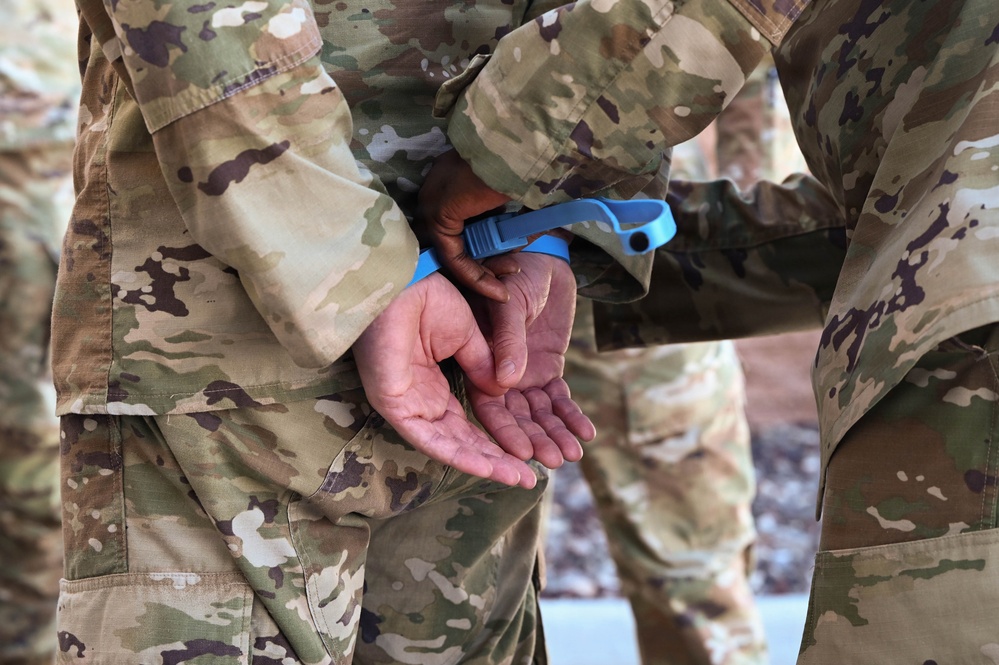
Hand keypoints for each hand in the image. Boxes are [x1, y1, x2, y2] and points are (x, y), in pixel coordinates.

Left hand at [354, 273, 539, 487]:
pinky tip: (488, 467)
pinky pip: (430, 440)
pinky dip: (460, 456)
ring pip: (450, 446)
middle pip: (462, 440)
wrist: (401, 283)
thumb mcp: (466, 334)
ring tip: (520, 479)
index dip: (498, 438)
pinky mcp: (394, 406)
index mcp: (432, 384)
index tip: (529, 452)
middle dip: (497, 460)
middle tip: (530, 478)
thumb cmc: (425, 298)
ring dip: (485, 464)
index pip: (467, 422)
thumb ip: (482, 366)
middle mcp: (419, 400)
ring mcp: (406, 405)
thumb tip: (502, 393)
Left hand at [417, 149, 512, 302]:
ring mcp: (434, 199)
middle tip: (509, 274)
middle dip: (483, 263)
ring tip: (504, 287)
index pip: (462, 220)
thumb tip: (523, 240)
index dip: (486, 245)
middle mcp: (439, 185)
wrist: (522, 144)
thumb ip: (518, 216)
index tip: (510, 261)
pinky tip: (496, 289)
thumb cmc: (530, 160)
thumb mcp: (523, 193)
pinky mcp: (438, 215)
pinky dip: (473, 275)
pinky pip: (452, 256)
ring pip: (454, 249)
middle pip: (456, 237)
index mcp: (457, 173)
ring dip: (481, 272)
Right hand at [468, 251, 594, 468]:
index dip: (504, 432)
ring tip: (573, 455)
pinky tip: (586, 432)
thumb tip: (507, 382)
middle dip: (535, 440)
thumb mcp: (509, 303)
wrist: (545, 256)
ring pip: (540, 412)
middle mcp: (499, 374)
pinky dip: (572, 414)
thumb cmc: (516, 272)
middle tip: (554, 462)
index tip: (522, 455)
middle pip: (516, 417)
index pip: (489, 406)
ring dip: (555, 433)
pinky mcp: (548, 367)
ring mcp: (525, 372)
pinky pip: (560, 397)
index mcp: (479, 361)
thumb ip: (508, 341)